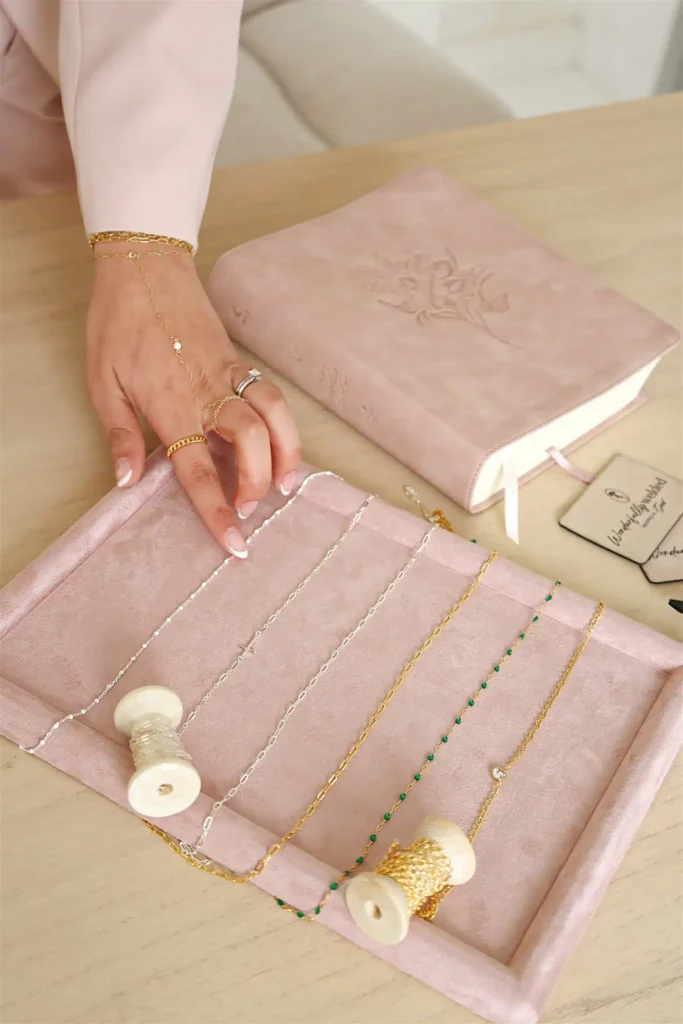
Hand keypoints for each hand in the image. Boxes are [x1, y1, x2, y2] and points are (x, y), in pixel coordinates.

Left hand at [87, 244, 300, 556]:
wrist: (145, 267)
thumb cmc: (118, 324)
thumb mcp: (102, 382)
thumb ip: (119, 435)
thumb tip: (127, 482)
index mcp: (171, 405)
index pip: (198, 470)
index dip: (217, 510)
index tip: (235, 543)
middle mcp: (208, 392)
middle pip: (251, 442)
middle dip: (258, 482)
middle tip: (250, 509)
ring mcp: (229, 374)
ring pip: (275, 416)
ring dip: (287, 452)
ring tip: (286, 484)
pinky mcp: (239, 362)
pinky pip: (271, 397)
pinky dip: (284, 425)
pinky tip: (281, 445)